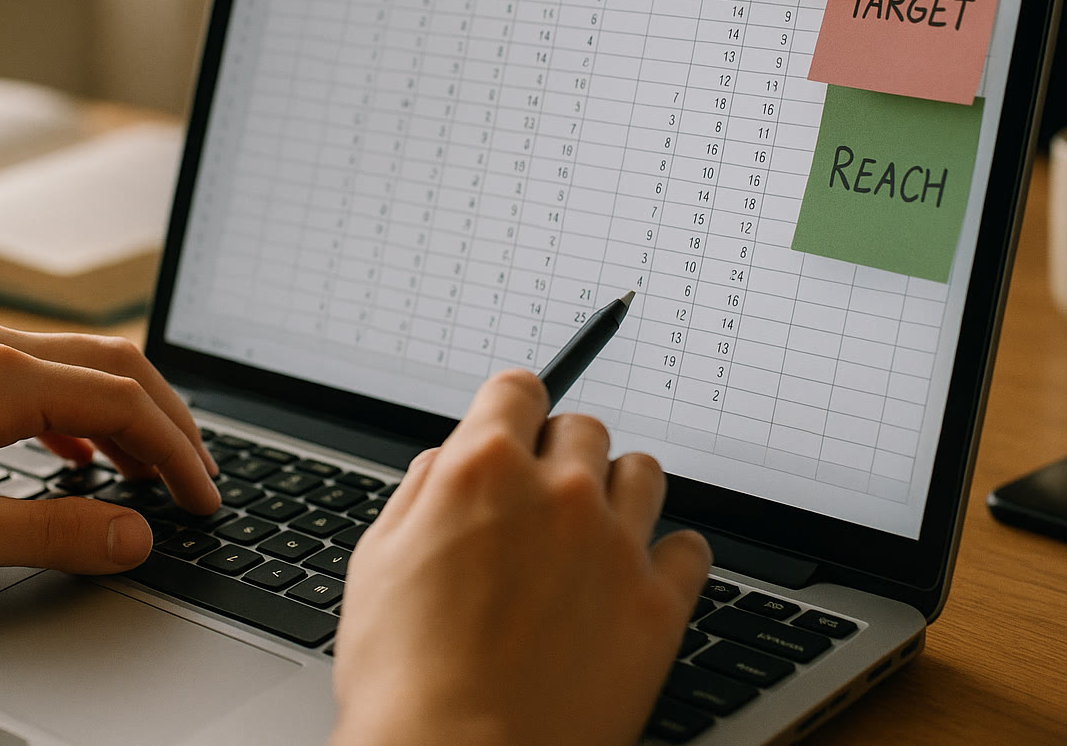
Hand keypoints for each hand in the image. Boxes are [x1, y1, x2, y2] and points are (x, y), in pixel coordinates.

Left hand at [0, 319, 219, 587]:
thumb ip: (56, 532)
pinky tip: (79, 449)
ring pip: (77, 364)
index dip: (176, 452)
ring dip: (126, 412)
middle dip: (167, 422)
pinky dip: (78, 410)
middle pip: (114, 366)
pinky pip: (37, 373)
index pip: (125, 400)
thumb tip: (137, 535)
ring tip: (151, 468)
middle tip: (197, 478)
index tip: (203, 498)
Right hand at [330, 369, 711, 745]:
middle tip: (539, 501)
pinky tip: (634, 578)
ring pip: (642, 473)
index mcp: (483, 469)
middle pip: (584, 427)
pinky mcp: (658, 604)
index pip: (519, 388)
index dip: (512, 408)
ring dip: (616, 492)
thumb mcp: (377, 561)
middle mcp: (558, 492)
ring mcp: (616, 545)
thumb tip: (448, 461)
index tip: (516, 425)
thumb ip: (421, 491)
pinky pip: (689, 547)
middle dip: (560, 454)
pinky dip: (665, 556)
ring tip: (591, 535)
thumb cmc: (405, 678)